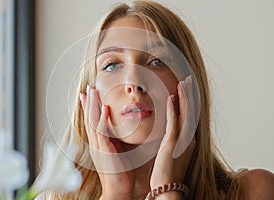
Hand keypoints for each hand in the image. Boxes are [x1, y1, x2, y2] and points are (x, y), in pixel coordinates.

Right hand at [80, 86, 133, 198]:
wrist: (118, 190)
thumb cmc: (119, 172)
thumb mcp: (116, 152)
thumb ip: (114, 139)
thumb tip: (117, 128)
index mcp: (99, 143)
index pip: (92, 121)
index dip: (89, 108)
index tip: (88, 95)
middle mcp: (96, 143)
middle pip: (89, 118)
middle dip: (88, 102)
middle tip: (88, 88)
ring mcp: (98, 146)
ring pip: (92, 122)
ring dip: (92, 106)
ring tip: (92, 92)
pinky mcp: (104, 151)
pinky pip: (102, 132)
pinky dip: (102, 119)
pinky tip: (104, 108)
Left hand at [150, 76, 195, 192]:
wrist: (167, 188)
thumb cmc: (167, 173)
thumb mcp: (172, 153)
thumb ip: (173, 141)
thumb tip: (170, 132)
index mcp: (188, 140)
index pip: (190, 116)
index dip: (189, 102)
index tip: (186, 89)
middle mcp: (188, 139)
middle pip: (191, 112)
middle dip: (190, 95)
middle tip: (188, 80)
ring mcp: (181, 141)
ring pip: (185, 114)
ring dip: (184, 98)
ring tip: (183, 83)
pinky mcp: (172, 144)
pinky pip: (173, 122)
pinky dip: (173, 109)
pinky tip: (171, 97)